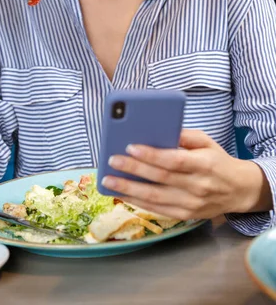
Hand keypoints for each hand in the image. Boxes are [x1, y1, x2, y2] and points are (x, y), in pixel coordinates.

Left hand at [103, 129, 269, 219]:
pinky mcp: (185, 216)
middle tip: (112, 161)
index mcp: (204, 165)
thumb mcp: (206, 141)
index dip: (151, 155)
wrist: (238, 190)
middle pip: (160, 178)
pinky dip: (137, 202)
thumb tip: (157, 131)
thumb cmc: (217, 161)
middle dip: (133, 169)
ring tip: (108, 180)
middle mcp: (197, 186)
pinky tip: (122, 193)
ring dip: (128, 189)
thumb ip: (183, 135)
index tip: (130, 146)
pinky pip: (157, 209)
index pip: (173, 160)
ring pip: (155, 197)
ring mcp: (191, 204)